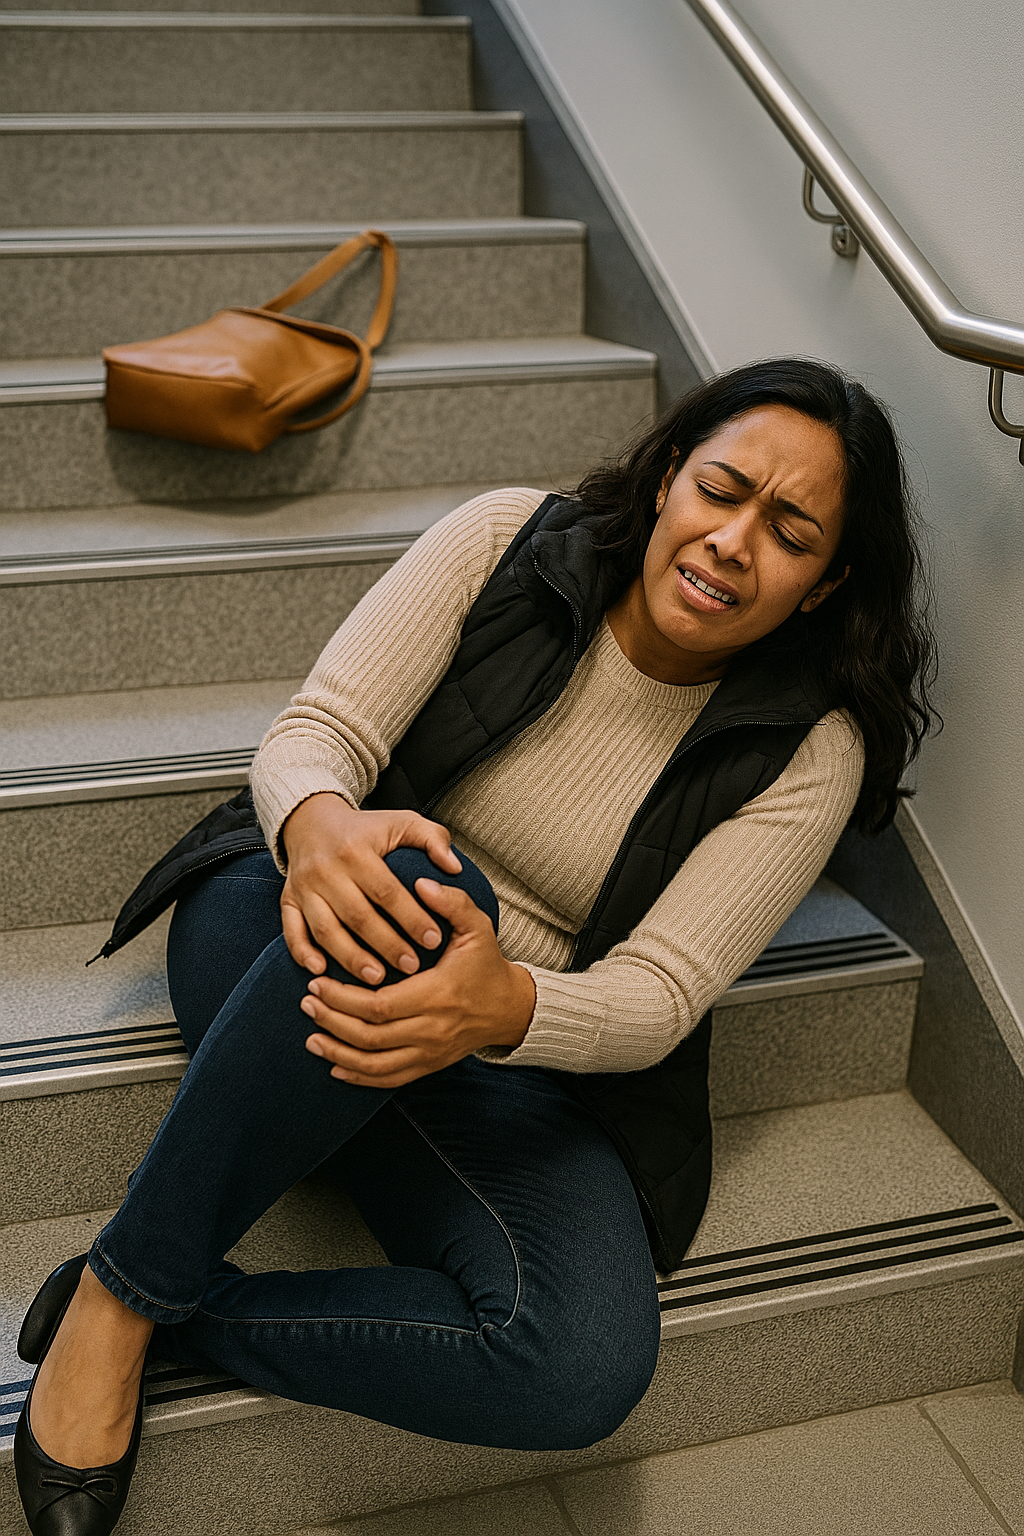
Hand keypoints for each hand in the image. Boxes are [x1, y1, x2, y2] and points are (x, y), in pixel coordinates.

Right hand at [280, 793, 462, 981]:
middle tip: (411, 967)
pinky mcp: (288, 899)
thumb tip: (454, 868)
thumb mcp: (402, 821)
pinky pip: (292, 930)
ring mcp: (304, 887)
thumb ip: (433, 839)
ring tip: (376, 978)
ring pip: (325, 929)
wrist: (312, 822)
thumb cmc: (366, 829)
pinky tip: (321, 970)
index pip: (386, 890)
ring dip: (350, 958)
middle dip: (386, 945)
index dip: (411, 917)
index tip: (433, 940)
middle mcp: (326, 869)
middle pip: (357, 915)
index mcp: (356, 849)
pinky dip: (303, 952)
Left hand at [300, 877, 536, 1087]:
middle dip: (332, 1021)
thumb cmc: (486, 964)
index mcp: (438, 995)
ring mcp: (430, 1053)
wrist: (508, 1008)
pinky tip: (335, 1066)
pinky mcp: (428, 1066)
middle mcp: (432, 1030)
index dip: (344, 998)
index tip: (318, 982)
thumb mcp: (477, 927)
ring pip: (375, 1064)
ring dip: (338, 1052)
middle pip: (371, 1036)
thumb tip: (421, 883)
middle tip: (307, 1001)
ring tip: (311, 1036)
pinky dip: (359, 1076)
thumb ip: (452, 902)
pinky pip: (388, 1080)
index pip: (380, 1005)